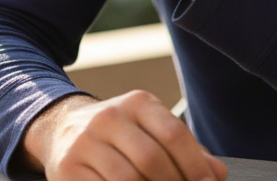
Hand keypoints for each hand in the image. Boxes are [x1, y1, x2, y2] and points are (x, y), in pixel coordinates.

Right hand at [23, 92, 227, 180]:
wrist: (60, 128)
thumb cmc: (119, 134)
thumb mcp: (151, 130)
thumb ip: (186, 150)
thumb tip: (216, 174)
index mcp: (137, 103)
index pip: (174, 135)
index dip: (195, 167)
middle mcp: (109, 117)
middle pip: (151, 159)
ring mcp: (84, 143)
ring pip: (127, 179)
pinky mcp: (68, 169)